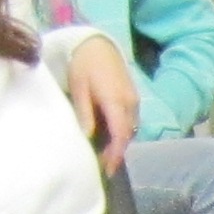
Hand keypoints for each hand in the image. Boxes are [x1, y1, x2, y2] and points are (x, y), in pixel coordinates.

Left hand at [64, 35, 142, 169]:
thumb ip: (84, 113)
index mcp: (115, 100)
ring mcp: (134, 100)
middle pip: (126, 135)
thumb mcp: (79, 88)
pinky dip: (121, 133)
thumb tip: (87, 138)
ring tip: (104, 156)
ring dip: (119, 144)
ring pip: (130, 129)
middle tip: (102, 168)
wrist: (97, 44)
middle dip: (116, 154)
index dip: (114, 154)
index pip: (120, 134)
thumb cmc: (84, 65)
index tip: (106, 169)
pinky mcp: (132, 98)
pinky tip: (109, 138)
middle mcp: (130, 102)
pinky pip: (130, 121)